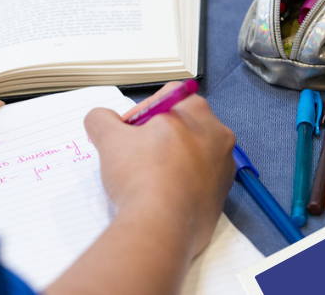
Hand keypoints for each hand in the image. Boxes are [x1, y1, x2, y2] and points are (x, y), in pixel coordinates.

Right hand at [85, 82, 235, 255]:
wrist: (162, 227)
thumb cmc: (142, 176)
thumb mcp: (109, 138)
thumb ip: (101, 119)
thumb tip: (101, 119)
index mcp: (195, 111)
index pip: (163, 98)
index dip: (138, 113)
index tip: (124, 133)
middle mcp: (218, 134)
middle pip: (180, 125)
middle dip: (155, 136)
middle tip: (132, 154)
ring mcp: (223, 166)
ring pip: (189, 153)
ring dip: (168, 160)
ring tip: (145, 177)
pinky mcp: (221, 195)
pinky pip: (196, 180)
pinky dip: (178, 183)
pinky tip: (159, 195)